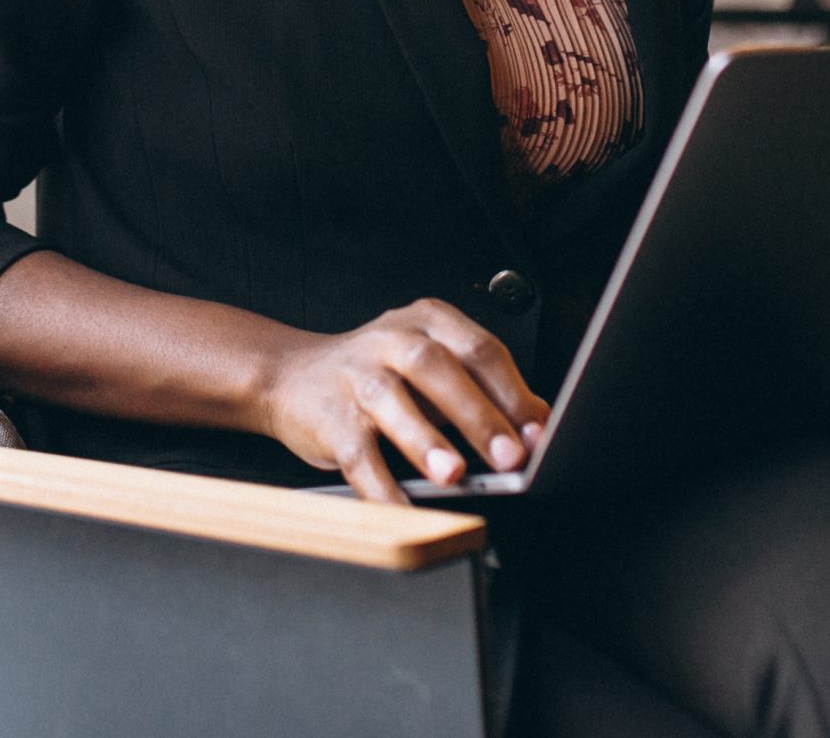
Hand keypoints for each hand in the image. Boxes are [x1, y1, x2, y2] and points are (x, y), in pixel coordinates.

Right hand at [259, 299, 549, 504]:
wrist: (290, 375)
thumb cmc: (378, 376)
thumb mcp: (435, 369)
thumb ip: (485, 390)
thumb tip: (539, 425)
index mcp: (427, 323)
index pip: (478, 349)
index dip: (512, 391)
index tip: (537, 433)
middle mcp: (391, 341)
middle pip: (437, 368)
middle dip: (476, 414)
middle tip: (508, 455)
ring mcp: (355, 376)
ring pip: (391, 401)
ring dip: (425, 439)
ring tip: (453, 474)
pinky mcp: (328, 416)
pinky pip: (356, 453)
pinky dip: (380, 484)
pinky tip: (402, 507)